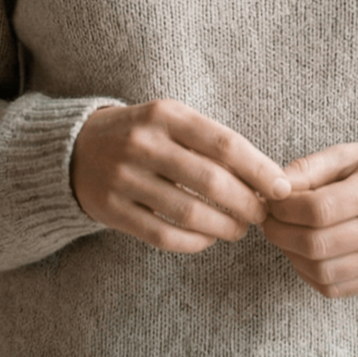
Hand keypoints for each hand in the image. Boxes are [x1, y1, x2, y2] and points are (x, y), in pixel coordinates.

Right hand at [71, 99, 290, 252]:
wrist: (75, 149)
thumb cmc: (143, 133)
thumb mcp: (171, 119)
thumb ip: (211, 141)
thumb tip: (265, 175)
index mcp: (166, 114)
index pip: (224, 143)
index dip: (258, 168)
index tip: (282, 188)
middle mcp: (144, 142)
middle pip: (210, 180)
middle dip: (246, 203)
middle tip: (262, 215)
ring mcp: (124, 177)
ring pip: (188, 212)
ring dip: (224, 227)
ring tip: (240, 230)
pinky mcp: (111, 210)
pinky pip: (162, 235)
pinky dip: (193, 242)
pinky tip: (208, 240)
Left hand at [261, 141, 357, 297]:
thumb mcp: (354, 152)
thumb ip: (312, 167)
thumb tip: (274, 186)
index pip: (320, 210)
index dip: (285, 209)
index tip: (271, 200)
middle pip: (318, 244)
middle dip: (281, 233)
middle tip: (268, 219)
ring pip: (323, 272)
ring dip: (291, 256)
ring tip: (283, 234)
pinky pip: (336, 288)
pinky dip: (309, 274)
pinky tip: (303, 253)